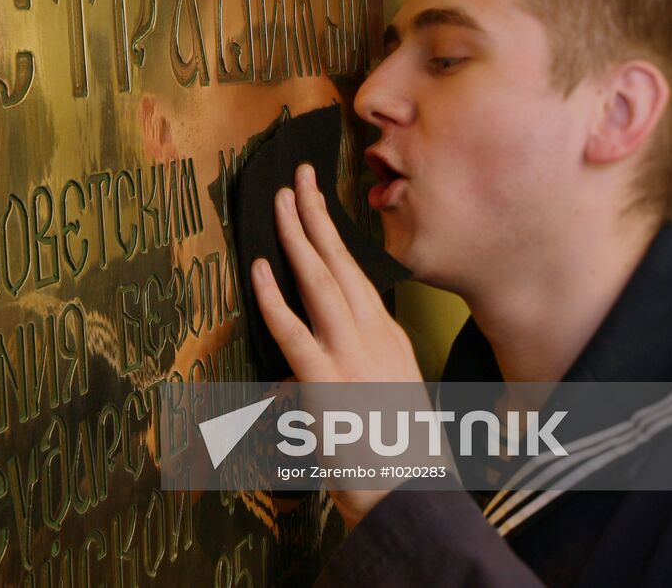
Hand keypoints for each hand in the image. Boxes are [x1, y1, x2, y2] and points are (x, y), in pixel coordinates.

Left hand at [250, 163, 424, 523]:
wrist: (412, 494)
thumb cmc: (398, 453)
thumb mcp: (381, 399)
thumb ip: (349, 373)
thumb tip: (300, 374)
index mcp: (389, 336)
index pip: (357, 272)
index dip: (335, 235)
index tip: (319, 204)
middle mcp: (374, 335)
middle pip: (341, 261)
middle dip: (317, 215)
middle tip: (298, 176)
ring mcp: (350, 355)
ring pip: (318, 281)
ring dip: (297, 236)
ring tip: (281, 199)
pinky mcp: (325, 380)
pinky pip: (292, 329)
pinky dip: (272, 296)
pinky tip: (259, 268)